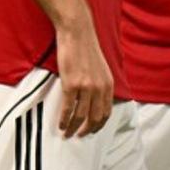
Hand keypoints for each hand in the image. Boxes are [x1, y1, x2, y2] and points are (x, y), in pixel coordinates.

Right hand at [55, 19, 112, 137]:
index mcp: (108, 85)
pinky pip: (68, 108)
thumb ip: (100, 84)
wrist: (77, 33)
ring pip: (81, 116)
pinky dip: (64, 119)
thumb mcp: (101, 68)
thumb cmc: (85, 47)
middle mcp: (100, 88)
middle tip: (78, 136)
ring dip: (73, 128)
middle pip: (95, 118)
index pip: (106, 112)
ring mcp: (86, 87)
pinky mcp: (71, 84)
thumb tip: (95, 98)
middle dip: (87, 130)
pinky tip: (61, 124)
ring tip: (67, 133)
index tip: (91, 130)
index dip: (98, 125)